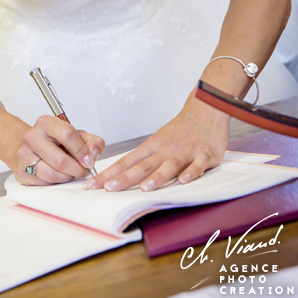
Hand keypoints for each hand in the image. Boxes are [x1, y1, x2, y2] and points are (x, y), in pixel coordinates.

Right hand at [12, 115, 104, 185]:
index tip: (89, 160)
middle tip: (84, 171)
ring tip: (71, 173)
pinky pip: (44, 183)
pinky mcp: (20, 171)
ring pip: (52, 174)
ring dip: (67, 177)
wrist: (28, 146)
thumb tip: (93, 153)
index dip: (82, 150)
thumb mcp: (75, 135)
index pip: (67, 134)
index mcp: (45, 123)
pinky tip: (59, 175)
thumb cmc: (54, 141)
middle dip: (77, 169)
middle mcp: (32, 137)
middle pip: (60, 160)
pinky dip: (56, 182)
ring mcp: (24, 155)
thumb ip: (91, 141)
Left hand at [83, 97, 228, 191]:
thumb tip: (122, 174)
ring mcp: (185, 152)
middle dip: (125, 178)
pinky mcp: (205, 154)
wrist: (206, 109)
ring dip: (157, 177)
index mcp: (152, 146)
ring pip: (169, 165)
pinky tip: (183, 181)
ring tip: (144, 188)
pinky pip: (198, 165)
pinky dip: (191, 172)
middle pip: (143, 166)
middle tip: (107, 189)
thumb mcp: (158, 140)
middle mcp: (166, 150)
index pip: (126, 162)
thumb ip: (144, 159)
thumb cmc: (180, 129)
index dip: (109, 174)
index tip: (92, 184)